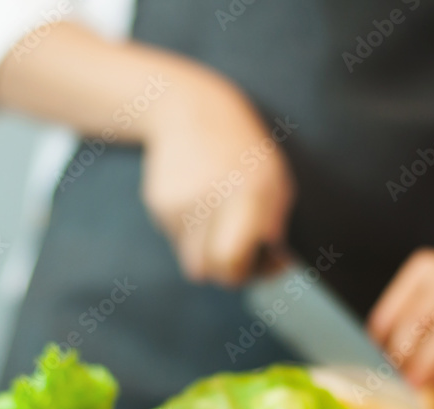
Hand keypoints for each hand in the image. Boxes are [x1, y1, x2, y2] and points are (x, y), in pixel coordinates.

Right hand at [139, 72, 293, 286]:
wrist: (189, 110)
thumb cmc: (242, 152)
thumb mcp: (274, 181)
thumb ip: (274, 225)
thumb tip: (276, 266)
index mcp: (248, 195)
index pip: (230, 261)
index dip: (239, 272)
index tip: (249, 263)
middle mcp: (210, 200)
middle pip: (205, 269)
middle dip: (219, 268)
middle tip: (232, 252)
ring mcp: (179, 202)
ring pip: (189, 255)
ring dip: (203, 245)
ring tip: (213, 209)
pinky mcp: (157, 203)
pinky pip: (174, 237)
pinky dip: (187, 227)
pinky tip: (194, 194)